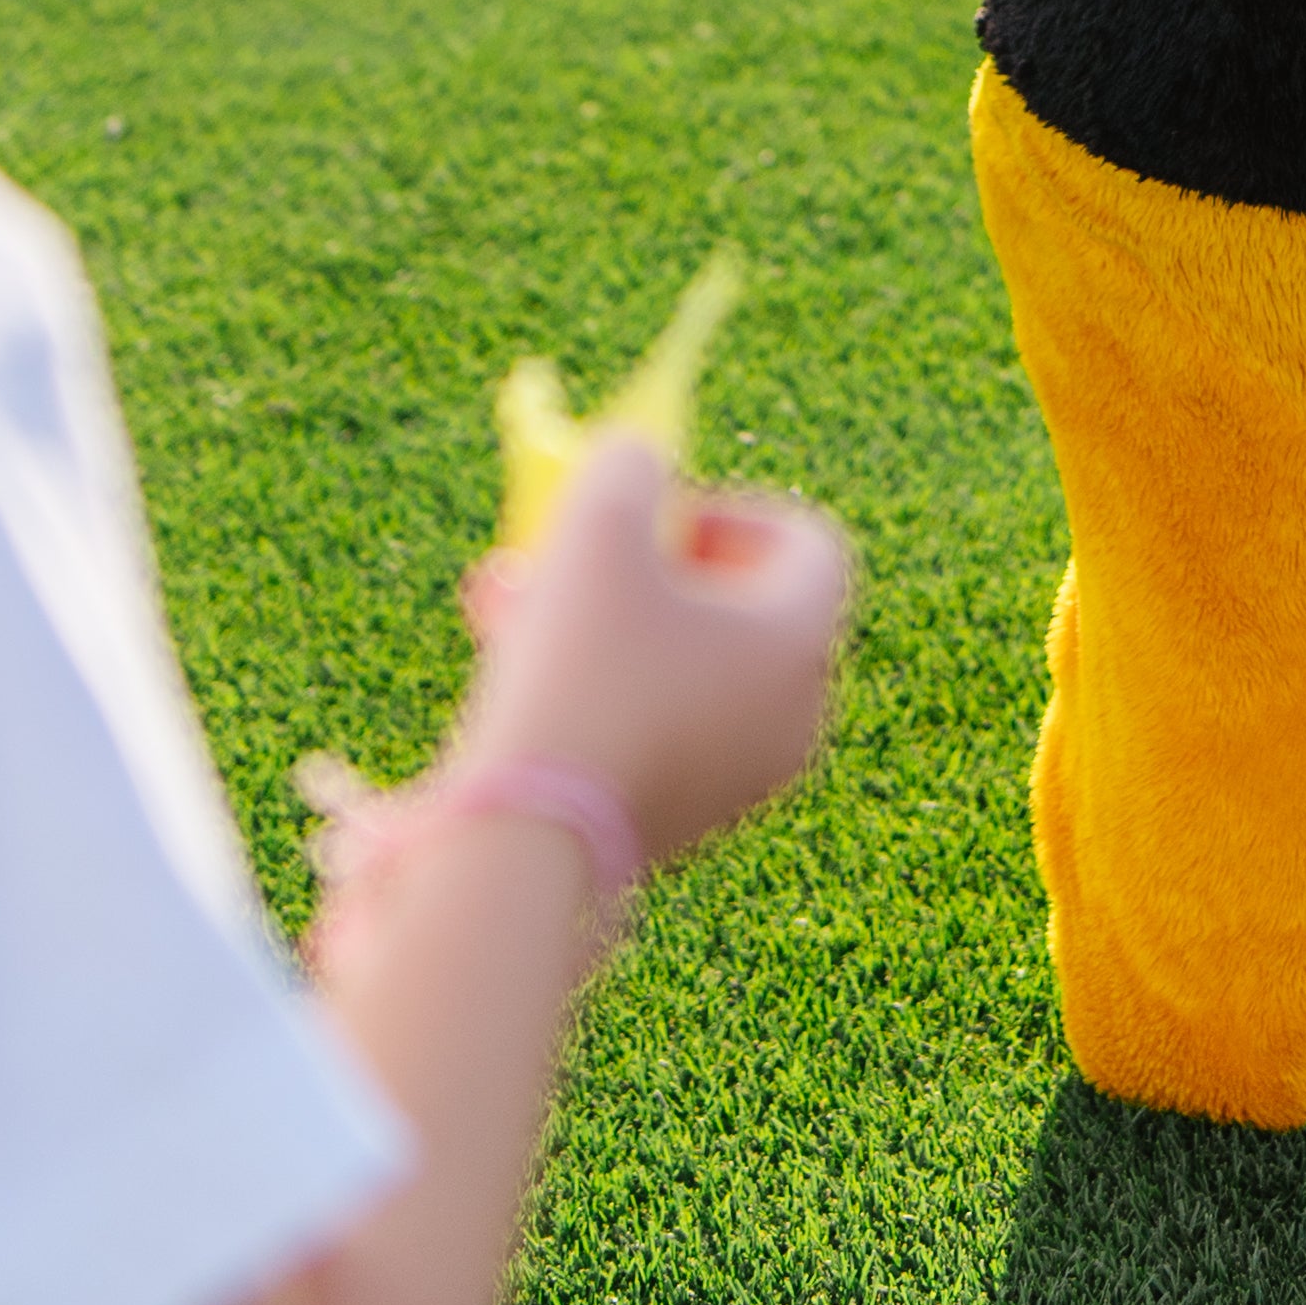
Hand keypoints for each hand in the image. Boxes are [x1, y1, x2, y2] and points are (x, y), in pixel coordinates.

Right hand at [459, 422, 848, 870]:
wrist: (533, 840)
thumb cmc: (582, 666)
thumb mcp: (599, 529)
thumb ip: (628, 470)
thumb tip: (638, 464)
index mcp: (802, 639)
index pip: (807, 544)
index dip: (731, 510)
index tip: (654, 513)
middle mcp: (795, 712)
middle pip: (729, 607)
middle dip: (635, 567)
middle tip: (560, 553)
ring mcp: (742, 778)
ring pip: (673, 667)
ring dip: (594, 622)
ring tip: (498, 602)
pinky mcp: (682, 823)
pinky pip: (649, 727)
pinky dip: (592, 689)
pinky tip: (505, 673)